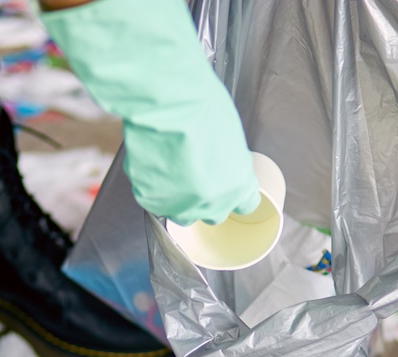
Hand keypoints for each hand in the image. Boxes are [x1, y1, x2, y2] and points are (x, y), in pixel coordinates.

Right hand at [41, 0, 260, 224]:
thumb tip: (221, 167)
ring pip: (180, 212)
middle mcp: (211, 202)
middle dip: (206, 198)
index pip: (246, 205)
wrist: (168, 102)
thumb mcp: (231, 136)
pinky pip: (152, 198)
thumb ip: (230, 163)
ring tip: (170, 166)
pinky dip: (151, 184)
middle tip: (194, 173)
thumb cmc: (202, 107)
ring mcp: (179, 205)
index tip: (228, 186)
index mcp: (238, 186)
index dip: (235, 194)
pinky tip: (153, 160)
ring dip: (177, 196)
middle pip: (212, 214)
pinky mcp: (151, 199)